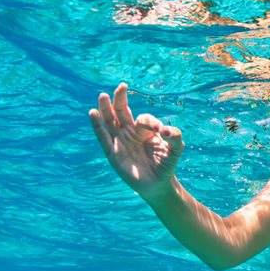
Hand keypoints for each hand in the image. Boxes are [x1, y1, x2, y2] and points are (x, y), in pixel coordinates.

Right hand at [89, 83, 183, 199]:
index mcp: (144, 129)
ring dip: (105, 108)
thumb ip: (175, 136)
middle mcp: (130, 132)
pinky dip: (97, 126)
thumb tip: (165, 130)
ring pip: (110, 121)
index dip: (150, 122)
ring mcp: (120, 142)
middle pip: (121, 111)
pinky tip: (93, 113)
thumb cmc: (167, 164)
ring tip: (102, 96)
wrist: (158, 184)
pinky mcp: (112, 153)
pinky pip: (103, 137)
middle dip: (120, 99)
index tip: (160, 131)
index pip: (143, 118)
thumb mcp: (176, 149)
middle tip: (121, 86)